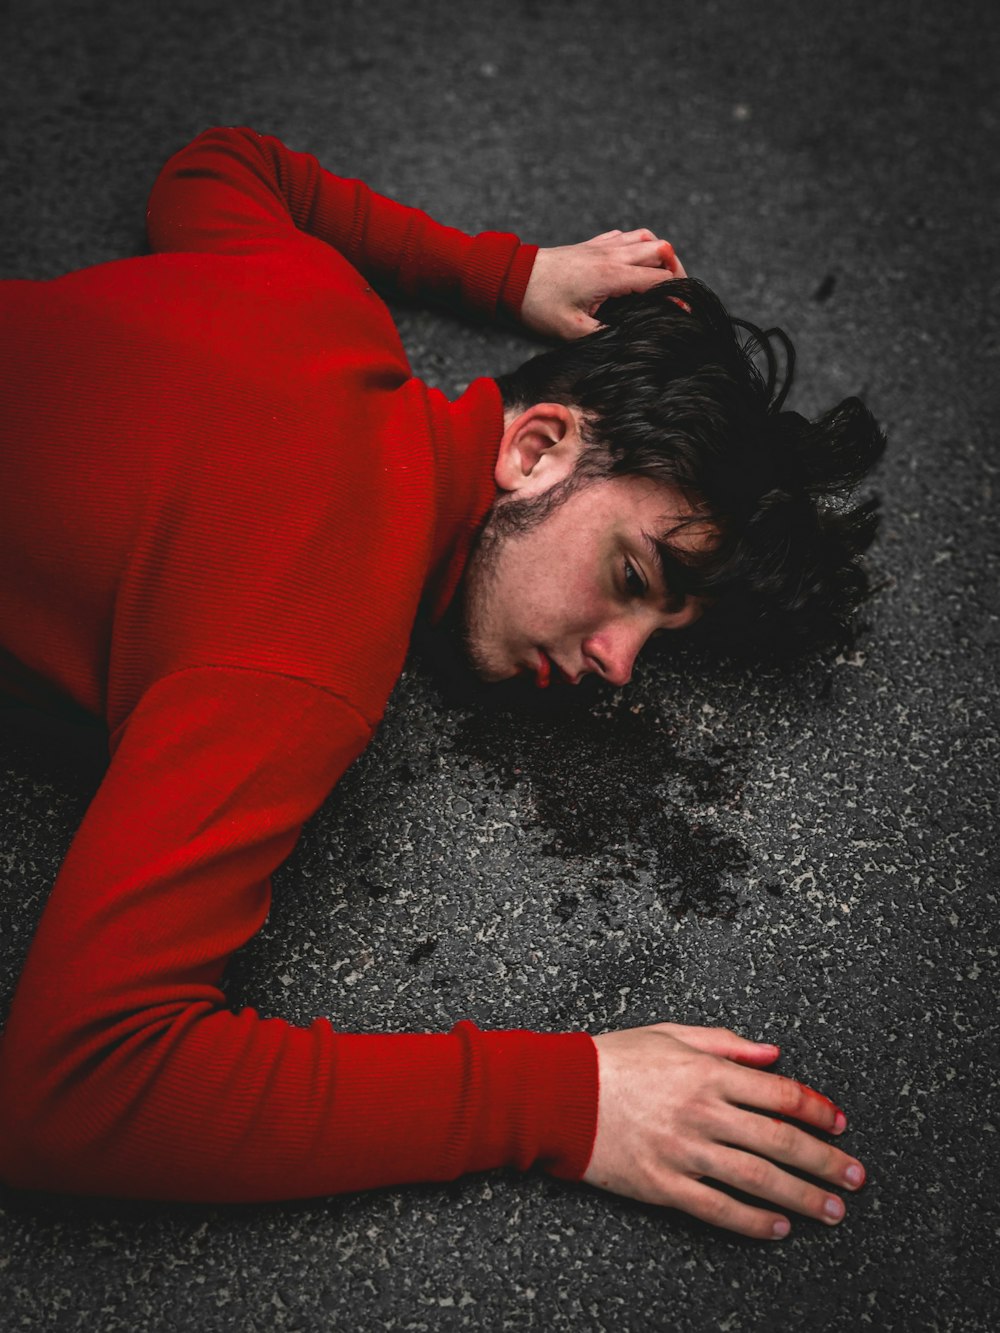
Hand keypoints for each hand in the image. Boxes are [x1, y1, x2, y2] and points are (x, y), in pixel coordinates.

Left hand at [521, 229, 686, 340]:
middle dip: (678, 272)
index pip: (659, 281)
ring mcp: (603, 246)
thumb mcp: (571, 331)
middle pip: (662, 251)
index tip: (686, 313)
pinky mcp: (594, 243)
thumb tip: (629, 338)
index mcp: (611, 276)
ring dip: (662, 256)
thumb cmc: (539, 304)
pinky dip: (641, 246)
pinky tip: (637, 263)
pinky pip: (628, 236)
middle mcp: (612, 255)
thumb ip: (604, 335)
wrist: (513, 276)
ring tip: (664, 278)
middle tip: (679, 294)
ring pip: (647, 238)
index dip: (678, 296)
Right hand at [584, 1022, 865, 1238]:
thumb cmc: (612, 1060)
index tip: (839, 1125)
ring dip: (803, 1197)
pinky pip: (719, 1209)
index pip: (780, 1093)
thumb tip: (773, 1053)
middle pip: (780, 1140)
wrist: (560, 1096)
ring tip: (832, 1211)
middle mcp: (703, 1111)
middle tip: (854, 1178)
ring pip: (758, 1179)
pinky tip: (778, 1228)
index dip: (817, 1110)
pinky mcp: (665, 1184)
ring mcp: (685, 1151)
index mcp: (707, 1071)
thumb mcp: (670, 1034)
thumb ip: (726, 1043)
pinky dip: (753, 1222)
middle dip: (825, 1162)